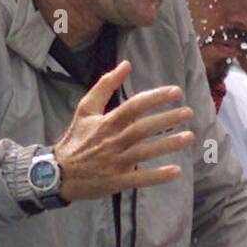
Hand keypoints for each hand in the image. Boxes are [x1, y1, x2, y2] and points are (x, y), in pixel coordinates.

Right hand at [53, 61, 193, 200]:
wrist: (57, 172)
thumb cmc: (75, 139)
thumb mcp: (85, 109)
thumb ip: (105, 86)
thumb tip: (126, 64)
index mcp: (105, 122)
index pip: (133, 106)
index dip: (155, 98)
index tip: (176, 92)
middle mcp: (111, 141)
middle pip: (142, 128)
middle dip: (167, 120)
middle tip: (188, 113)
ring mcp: (113, 162)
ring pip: (144, 152)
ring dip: (168, 144)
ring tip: (189, 136)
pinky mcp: (115, 181)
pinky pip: (139, 179)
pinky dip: (157, 176)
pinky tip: (176, 171)